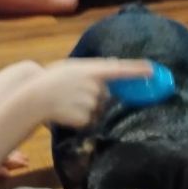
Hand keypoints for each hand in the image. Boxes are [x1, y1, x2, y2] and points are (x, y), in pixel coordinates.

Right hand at [33, 58, 151, 127]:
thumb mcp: (74, 68)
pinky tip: (70, 112)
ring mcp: (91, 103)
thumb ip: (95, 70)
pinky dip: (83, 119)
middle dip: (99, 97)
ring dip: (90, 108)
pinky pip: (92, 120)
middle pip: (108, 96)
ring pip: (100, 109)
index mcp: (91, 70)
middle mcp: (94, 86)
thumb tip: (115, 68)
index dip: (138, 70)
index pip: (120, 70)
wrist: (34, 96)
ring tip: (71, 103)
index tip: (153, 70)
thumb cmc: (53, 80)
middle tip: (77, 94)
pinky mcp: (86, 118)